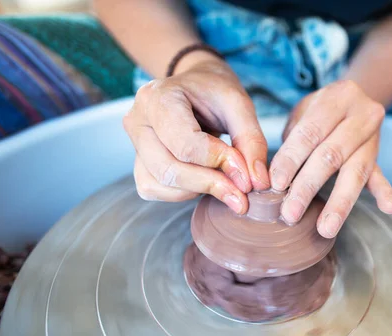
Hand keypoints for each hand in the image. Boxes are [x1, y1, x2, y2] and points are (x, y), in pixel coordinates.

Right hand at [123, 53, 269, 213]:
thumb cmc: (214, 92)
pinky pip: (155, 189)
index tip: (247, 173)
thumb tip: (257, 183)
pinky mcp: (139, 163)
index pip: (185, 145)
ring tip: (226, 180)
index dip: (219, 163)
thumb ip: (251, 141)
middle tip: (243, 193)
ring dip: (198, 189)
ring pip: (161, 183)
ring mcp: (134, 144)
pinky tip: (206, 179)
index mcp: (158, 97)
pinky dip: (184, 192)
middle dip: (211, 184)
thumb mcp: (239, 105)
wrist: (194, 86)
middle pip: (170, 168)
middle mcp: (137, 120)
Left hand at [270, 80, 391, 237]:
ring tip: (326, 228)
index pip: (310, 133)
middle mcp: (361, 115)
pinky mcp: (379, 155)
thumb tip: (271, 180)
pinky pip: (382, 175)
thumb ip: (292, 141)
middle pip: (331, 155)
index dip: (291, 159)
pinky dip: (384, 192)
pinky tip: (388, 208)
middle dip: (308, 187)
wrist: (356, 97)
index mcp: (336, 99)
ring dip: (340, 203)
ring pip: (356, 172)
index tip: (275, 184)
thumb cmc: (319, 111)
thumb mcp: (302, 113)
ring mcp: (373, 137)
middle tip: (290, 214)